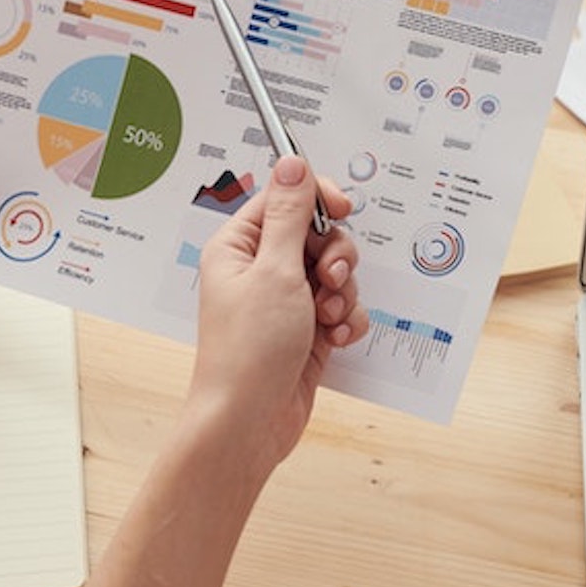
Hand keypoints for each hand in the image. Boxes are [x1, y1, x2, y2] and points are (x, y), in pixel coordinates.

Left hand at [190, 155, 367, 473]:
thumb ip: (289, 215)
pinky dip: (346, 320)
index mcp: (239, 247)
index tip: (341, 208)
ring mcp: (284, 302)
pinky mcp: (305, 331)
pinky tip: (336, 339)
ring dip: (342, 292)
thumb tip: (292, 163)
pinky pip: (341, 309)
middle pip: (317, 234)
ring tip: (328, 318)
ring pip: (334, 273)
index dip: (316, 199)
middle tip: (327, 278)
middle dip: (335, 255)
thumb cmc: (248, 352)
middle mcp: (260, 270)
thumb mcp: (274, 272)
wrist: (247, 423)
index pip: (283, 199)